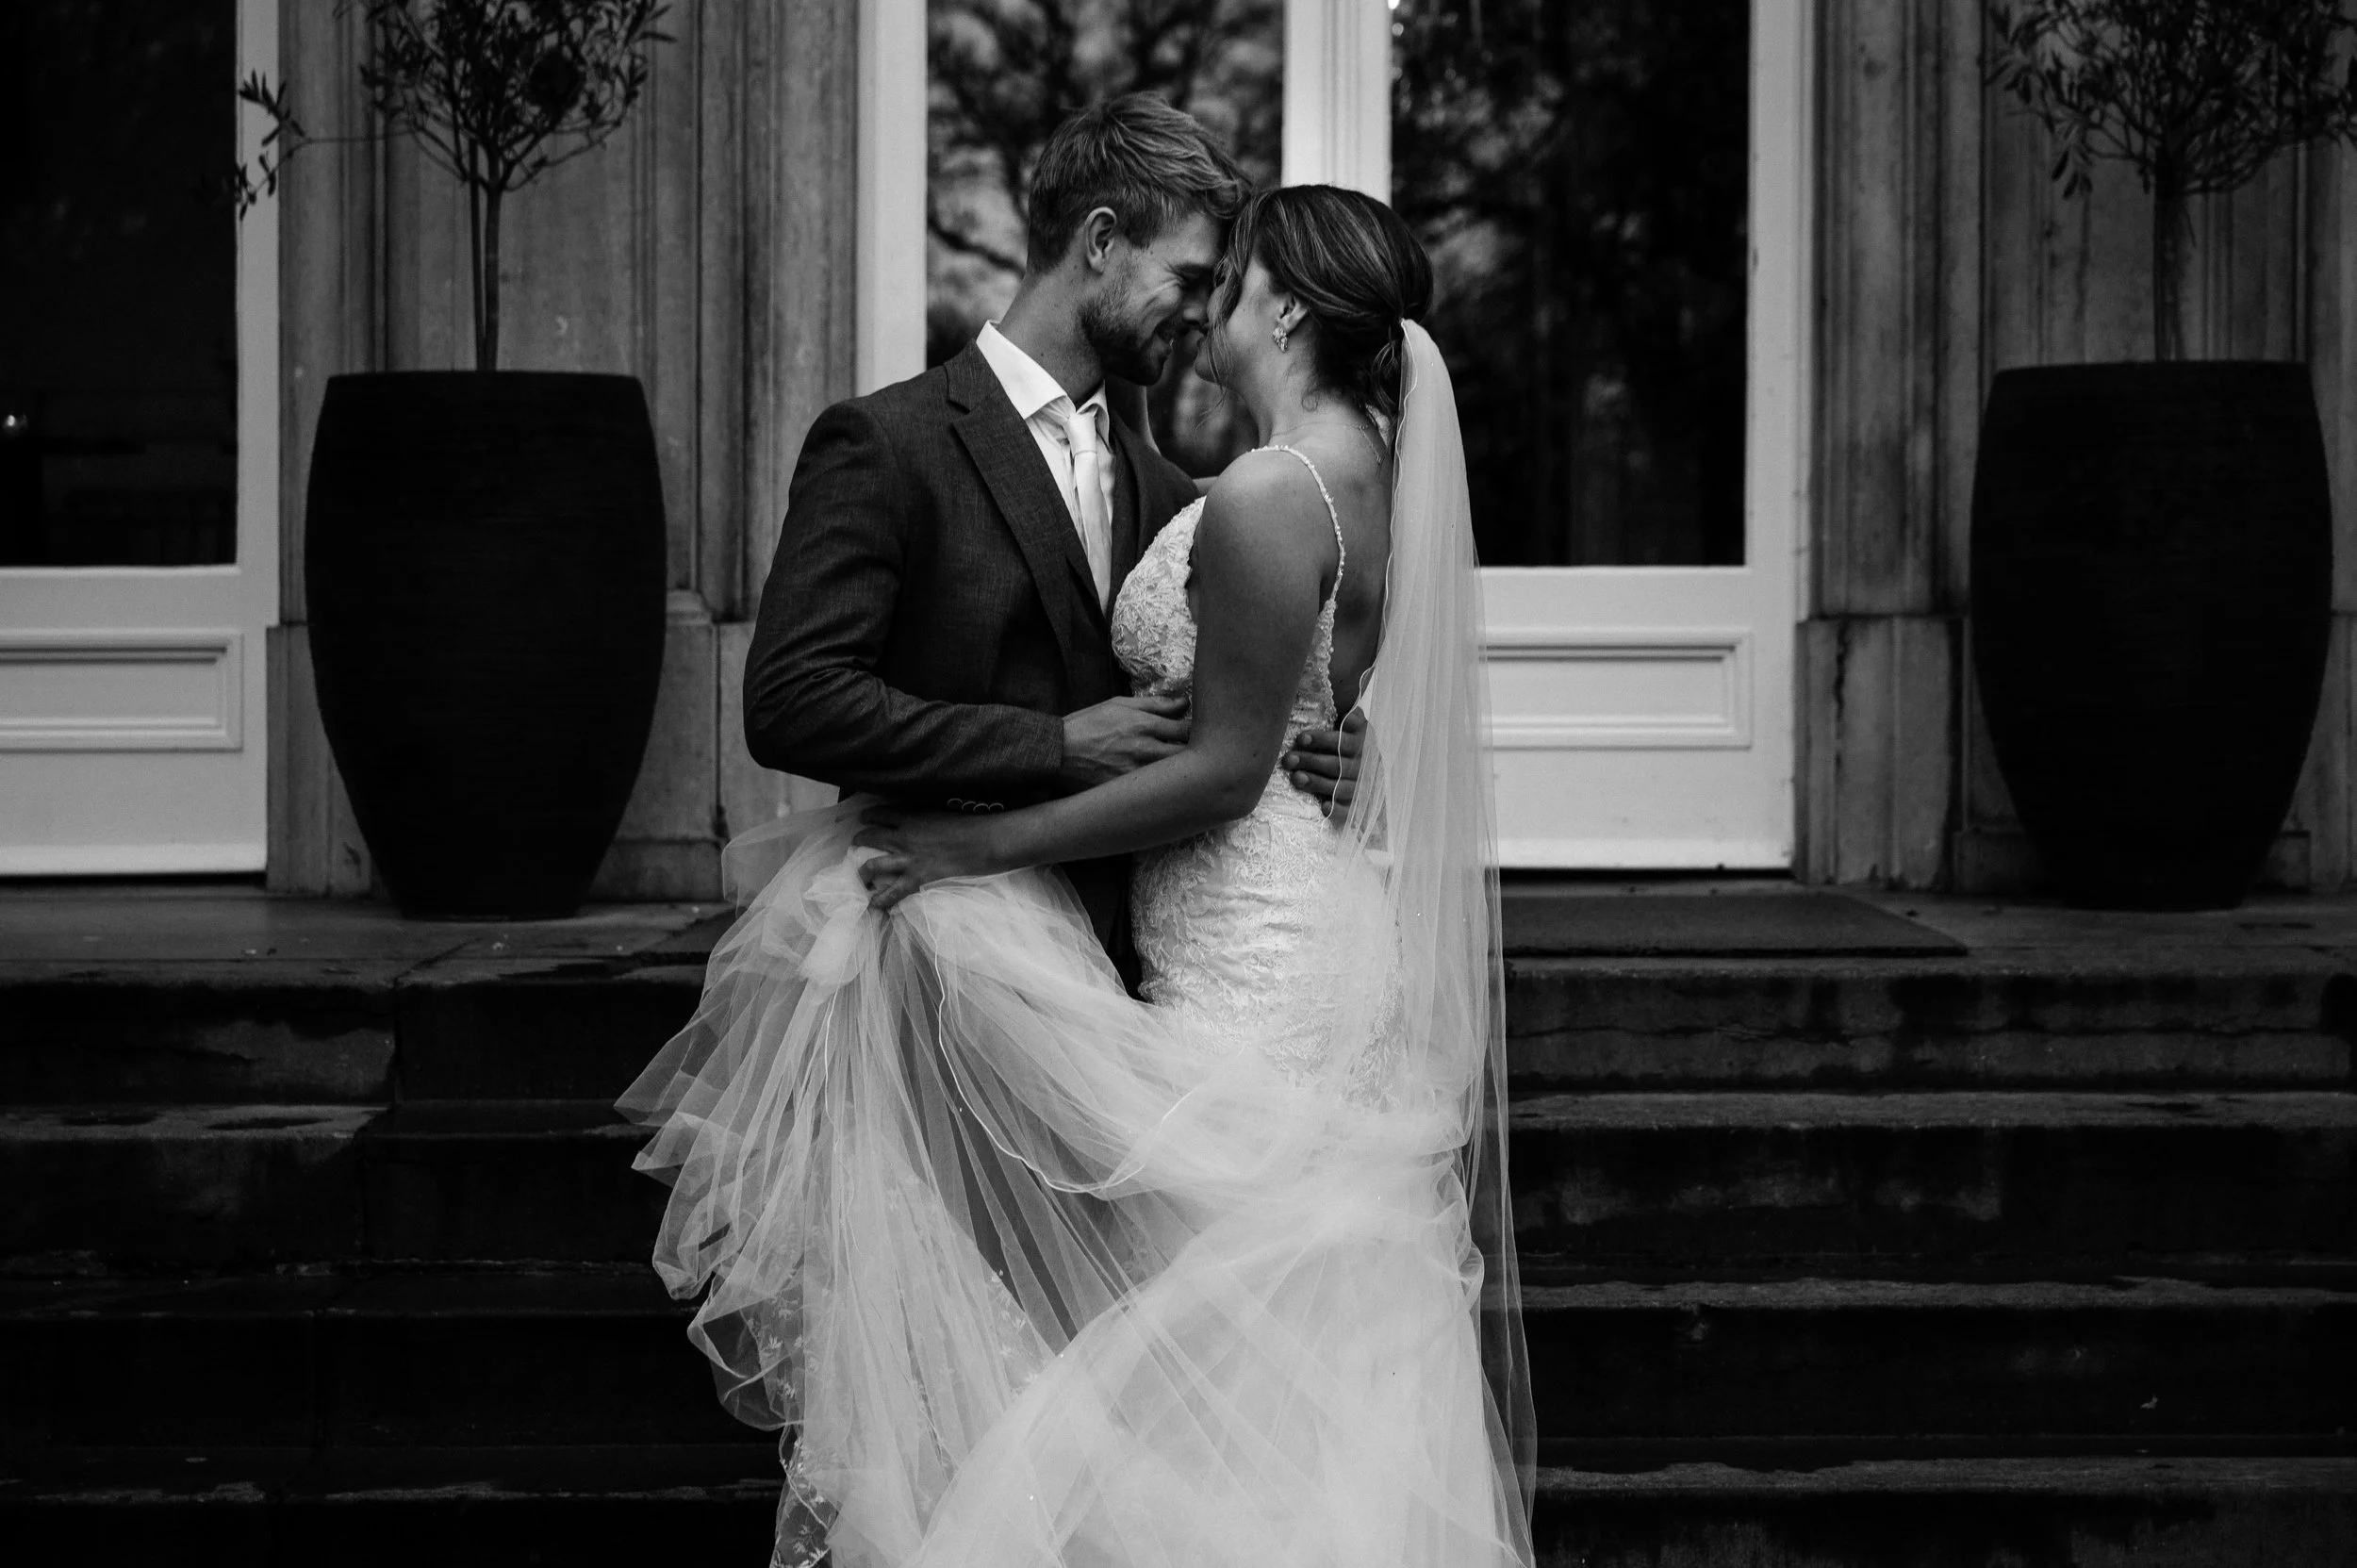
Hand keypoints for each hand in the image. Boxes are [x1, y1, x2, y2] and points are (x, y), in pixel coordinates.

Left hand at [853, 805, 1002, 911]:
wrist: (983, 842)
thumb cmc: (969, 823)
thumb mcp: (942, 810)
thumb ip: (925, 814)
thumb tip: (918, 817)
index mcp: (910, 817)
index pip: (879, 814)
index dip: (868, 816)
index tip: (864, 818)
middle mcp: (903, 837)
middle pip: (870, 836)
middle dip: (859, 840)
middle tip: (856, 843)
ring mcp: (908, 859)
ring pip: (873, 864)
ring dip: (861, 871)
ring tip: (858, 875)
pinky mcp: (917, 878)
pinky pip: (893, 892)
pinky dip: (881, 900)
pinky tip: (873, 904)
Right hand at [1058, 692, 1190, 787]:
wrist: (1057, 752)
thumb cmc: (1088, 724)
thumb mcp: (1119, 704)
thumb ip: (1155, 704)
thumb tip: (1184, 703)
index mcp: (1144, 725)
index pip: (1186, 729)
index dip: (1195, 731)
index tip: (1194, 733)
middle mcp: (1144, 750)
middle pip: (1187, 756)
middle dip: (1194, 755)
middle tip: (1194, 754)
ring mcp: (1136, 774)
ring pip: (1173, 777)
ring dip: (1180, 773)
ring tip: (1179, 771)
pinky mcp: (1127, 792)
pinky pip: (1153, 792)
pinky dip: (1161, 789)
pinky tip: (1159, 785)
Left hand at [1282, 706, 1366, 819]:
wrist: (1374, 778)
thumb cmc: (1354, 747)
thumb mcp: (1357, 729)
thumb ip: (1353, 719)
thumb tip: (1349, 714)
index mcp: (1364, 743)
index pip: (1344, 741)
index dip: (1323, 740)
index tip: (1301, 738)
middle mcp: (1364, 765)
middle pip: (1337, 764)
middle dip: (1311, 761)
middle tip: (1288, 759)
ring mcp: (1362, 787)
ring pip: (1340, 786)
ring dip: (1318, 783)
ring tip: (1296, 778)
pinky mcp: (1359, 806)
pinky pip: (1350, 810)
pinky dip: (1338, 809)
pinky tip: (1324, 807)